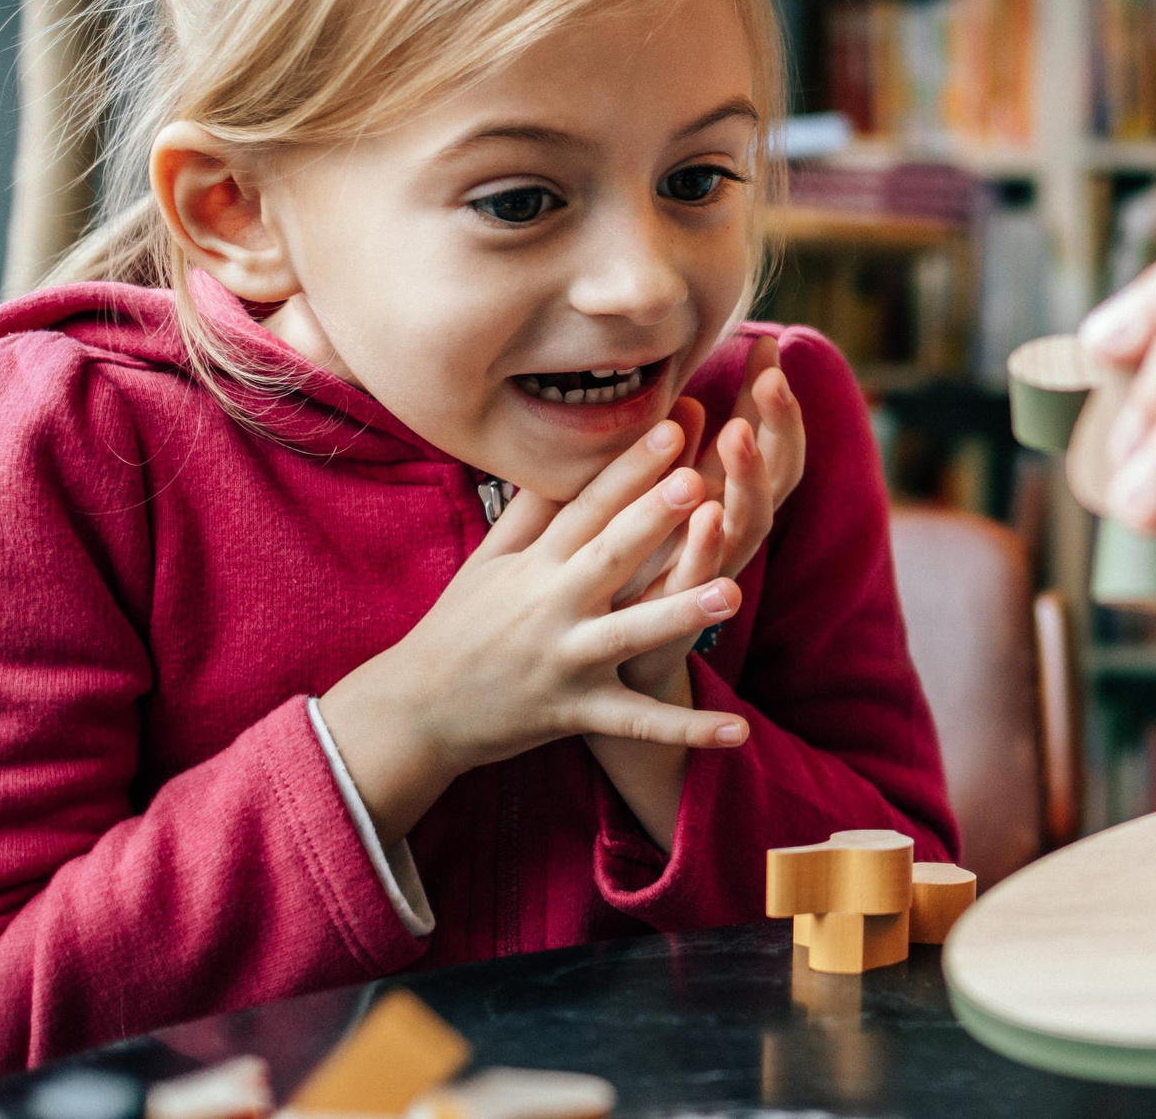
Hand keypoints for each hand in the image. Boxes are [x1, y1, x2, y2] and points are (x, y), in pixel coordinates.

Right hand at [319, 418, 749, 845]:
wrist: (416, 712)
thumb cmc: (462, 624)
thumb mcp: (489, 561)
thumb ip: (532, 511)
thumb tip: (564, 449)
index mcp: (537, 564)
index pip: (588, 505)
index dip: (630, 466)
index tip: (673, 425)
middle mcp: (553, 606)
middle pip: (610, 555)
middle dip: (653, 520)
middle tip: (701, 481)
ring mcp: (567, 661)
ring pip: (631, 634)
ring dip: (681, 615)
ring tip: (734, 592)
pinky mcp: (577, 712)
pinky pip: (638, 722)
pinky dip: (686, 728)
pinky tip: (739, 731)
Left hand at [613, 338, 808, 701]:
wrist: (612, 675)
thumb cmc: (634, 585)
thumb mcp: (658, 511)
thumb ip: (675, 459)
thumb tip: (686, 393)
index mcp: (725, 507)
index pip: (767, 444)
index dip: (775, 399)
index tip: (773, 346)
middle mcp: (730, 539)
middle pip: (772, 477)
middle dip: (775, 425)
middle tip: (772, 380)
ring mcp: (710, 577)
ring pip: (746, 526)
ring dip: (749, 481)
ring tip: (739, 433)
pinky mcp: (679, 616)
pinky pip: (703, 576)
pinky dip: (708, 549)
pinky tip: (706, 512)